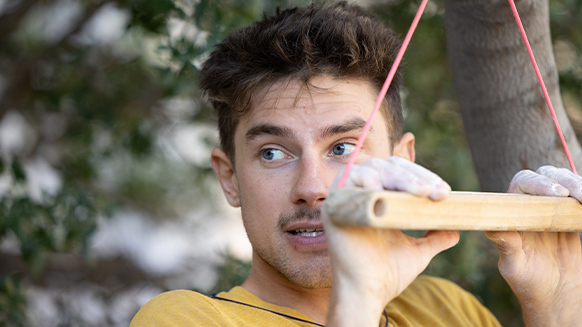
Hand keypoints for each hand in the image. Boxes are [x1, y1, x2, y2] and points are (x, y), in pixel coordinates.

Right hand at [323, 156, 458, 325]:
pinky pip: (347, 178)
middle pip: (387, 165)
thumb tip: (455, 228)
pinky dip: (367, 179)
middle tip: (435, 193)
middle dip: (415, 175)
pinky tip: (383, 189)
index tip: (444, 193)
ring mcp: (346, 198)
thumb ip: (434, 236)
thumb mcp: (417, 251)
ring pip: (372, 168)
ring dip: (399, 177)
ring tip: (420, 193)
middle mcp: (360, 194)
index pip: (400, 172)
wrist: (369, 293)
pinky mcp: (334, 205)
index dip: (422, 175)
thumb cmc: (387, 273)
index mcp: (378, 200)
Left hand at [485, 166, 581, 326]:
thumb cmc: (527, 280)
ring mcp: (553, 207)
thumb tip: (491, 230)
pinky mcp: (572, 215)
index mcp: (512, 209)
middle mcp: (531, 202)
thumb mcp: (514, 265)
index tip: (558, 194)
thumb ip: (507, 246)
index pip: (523, 183)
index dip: (539, 183)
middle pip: (548, 176)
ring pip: (567, 182)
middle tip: (580, 196)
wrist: (554, 293)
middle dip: (566, 181)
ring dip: (580, 186)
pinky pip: (580, 198)